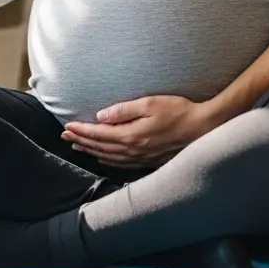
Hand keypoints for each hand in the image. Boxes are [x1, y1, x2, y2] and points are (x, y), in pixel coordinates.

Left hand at [61, 95, 216, 167]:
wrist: (203, 128)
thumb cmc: (178, 111)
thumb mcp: (149, 104)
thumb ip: (123, 110)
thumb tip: (101, 116)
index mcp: (131, 135)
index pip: (99, 134)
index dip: (81, 130)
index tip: (67, 126)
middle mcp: (133, 150)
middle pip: (100, 147)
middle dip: (81, 140)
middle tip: (65, 136)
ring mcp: (141, 158)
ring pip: (109, 157)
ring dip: (91, 151)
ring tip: (77, 146)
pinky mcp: (149, 160)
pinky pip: (121, 163)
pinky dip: (107, 160)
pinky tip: (102, 158)